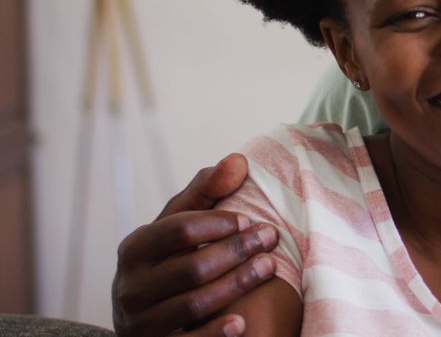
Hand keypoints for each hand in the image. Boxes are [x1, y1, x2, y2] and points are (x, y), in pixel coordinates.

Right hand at [112, 154, 279, 335]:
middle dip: (236, 250)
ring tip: (269, 267)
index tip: (250, 218)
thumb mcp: (178, 225)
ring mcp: (140, 322)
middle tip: (270, 237)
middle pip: (191, 267)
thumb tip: (238, 160)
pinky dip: (214, 333)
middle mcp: (131, 287)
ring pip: (193, 304)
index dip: (220, 222)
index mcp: (135, 248)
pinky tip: (242, 322)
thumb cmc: (169, 261)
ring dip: (236, 285)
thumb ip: (206, 192)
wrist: (142, 318)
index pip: (180, 229)